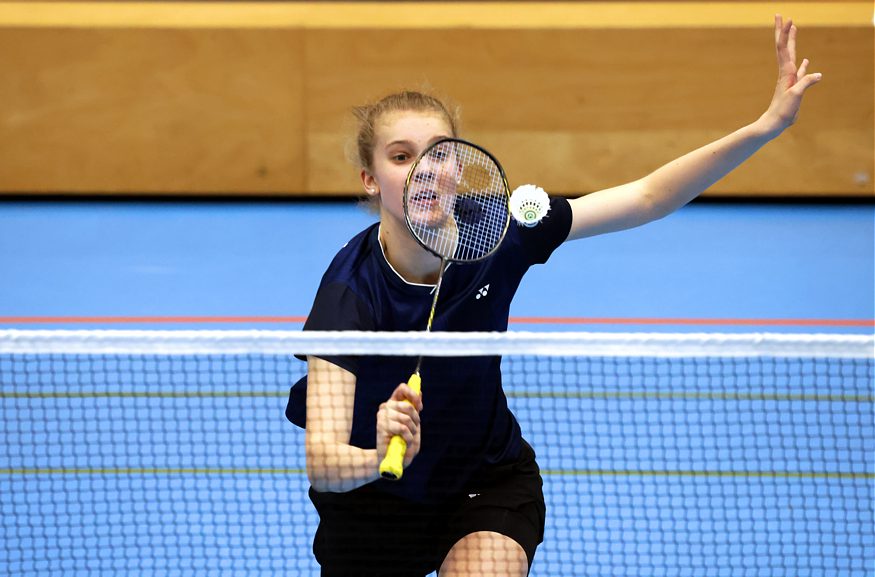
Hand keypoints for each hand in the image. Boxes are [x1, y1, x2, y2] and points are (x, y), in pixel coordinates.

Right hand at [376, 382, 422, 468]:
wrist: (393, 460)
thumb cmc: (404, 443)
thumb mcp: (414, 424)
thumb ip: (415, 409)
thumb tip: (420, 393)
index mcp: (394, 404)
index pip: (402, 389)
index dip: (413, 395)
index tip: (419, 407)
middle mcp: (386, 407)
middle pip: (408, 406)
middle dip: (416, 420)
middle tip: (413, 429)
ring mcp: (383, 416)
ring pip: (406, 418)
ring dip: (412, 431)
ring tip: (407, 438)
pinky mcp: (381, 427)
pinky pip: (402, 428)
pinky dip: (408, 437)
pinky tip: (404, 442)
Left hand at [759, 14, 822, 137]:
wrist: (774, 123)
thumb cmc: (782, 111)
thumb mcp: (795, 96)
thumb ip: (805, 83)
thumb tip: (818, 74)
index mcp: (786, 72)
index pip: (783, 48)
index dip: (786, 33)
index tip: (788, 19)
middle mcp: (786, 72)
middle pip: (784, 47)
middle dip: (784, 31)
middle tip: (782, 16)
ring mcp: (789, 79)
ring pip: (791, 56)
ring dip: (792, 41)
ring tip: (794, 30)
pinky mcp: (793, 87)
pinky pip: (799, 72)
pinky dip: (803, 64)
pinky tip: (806, 61)